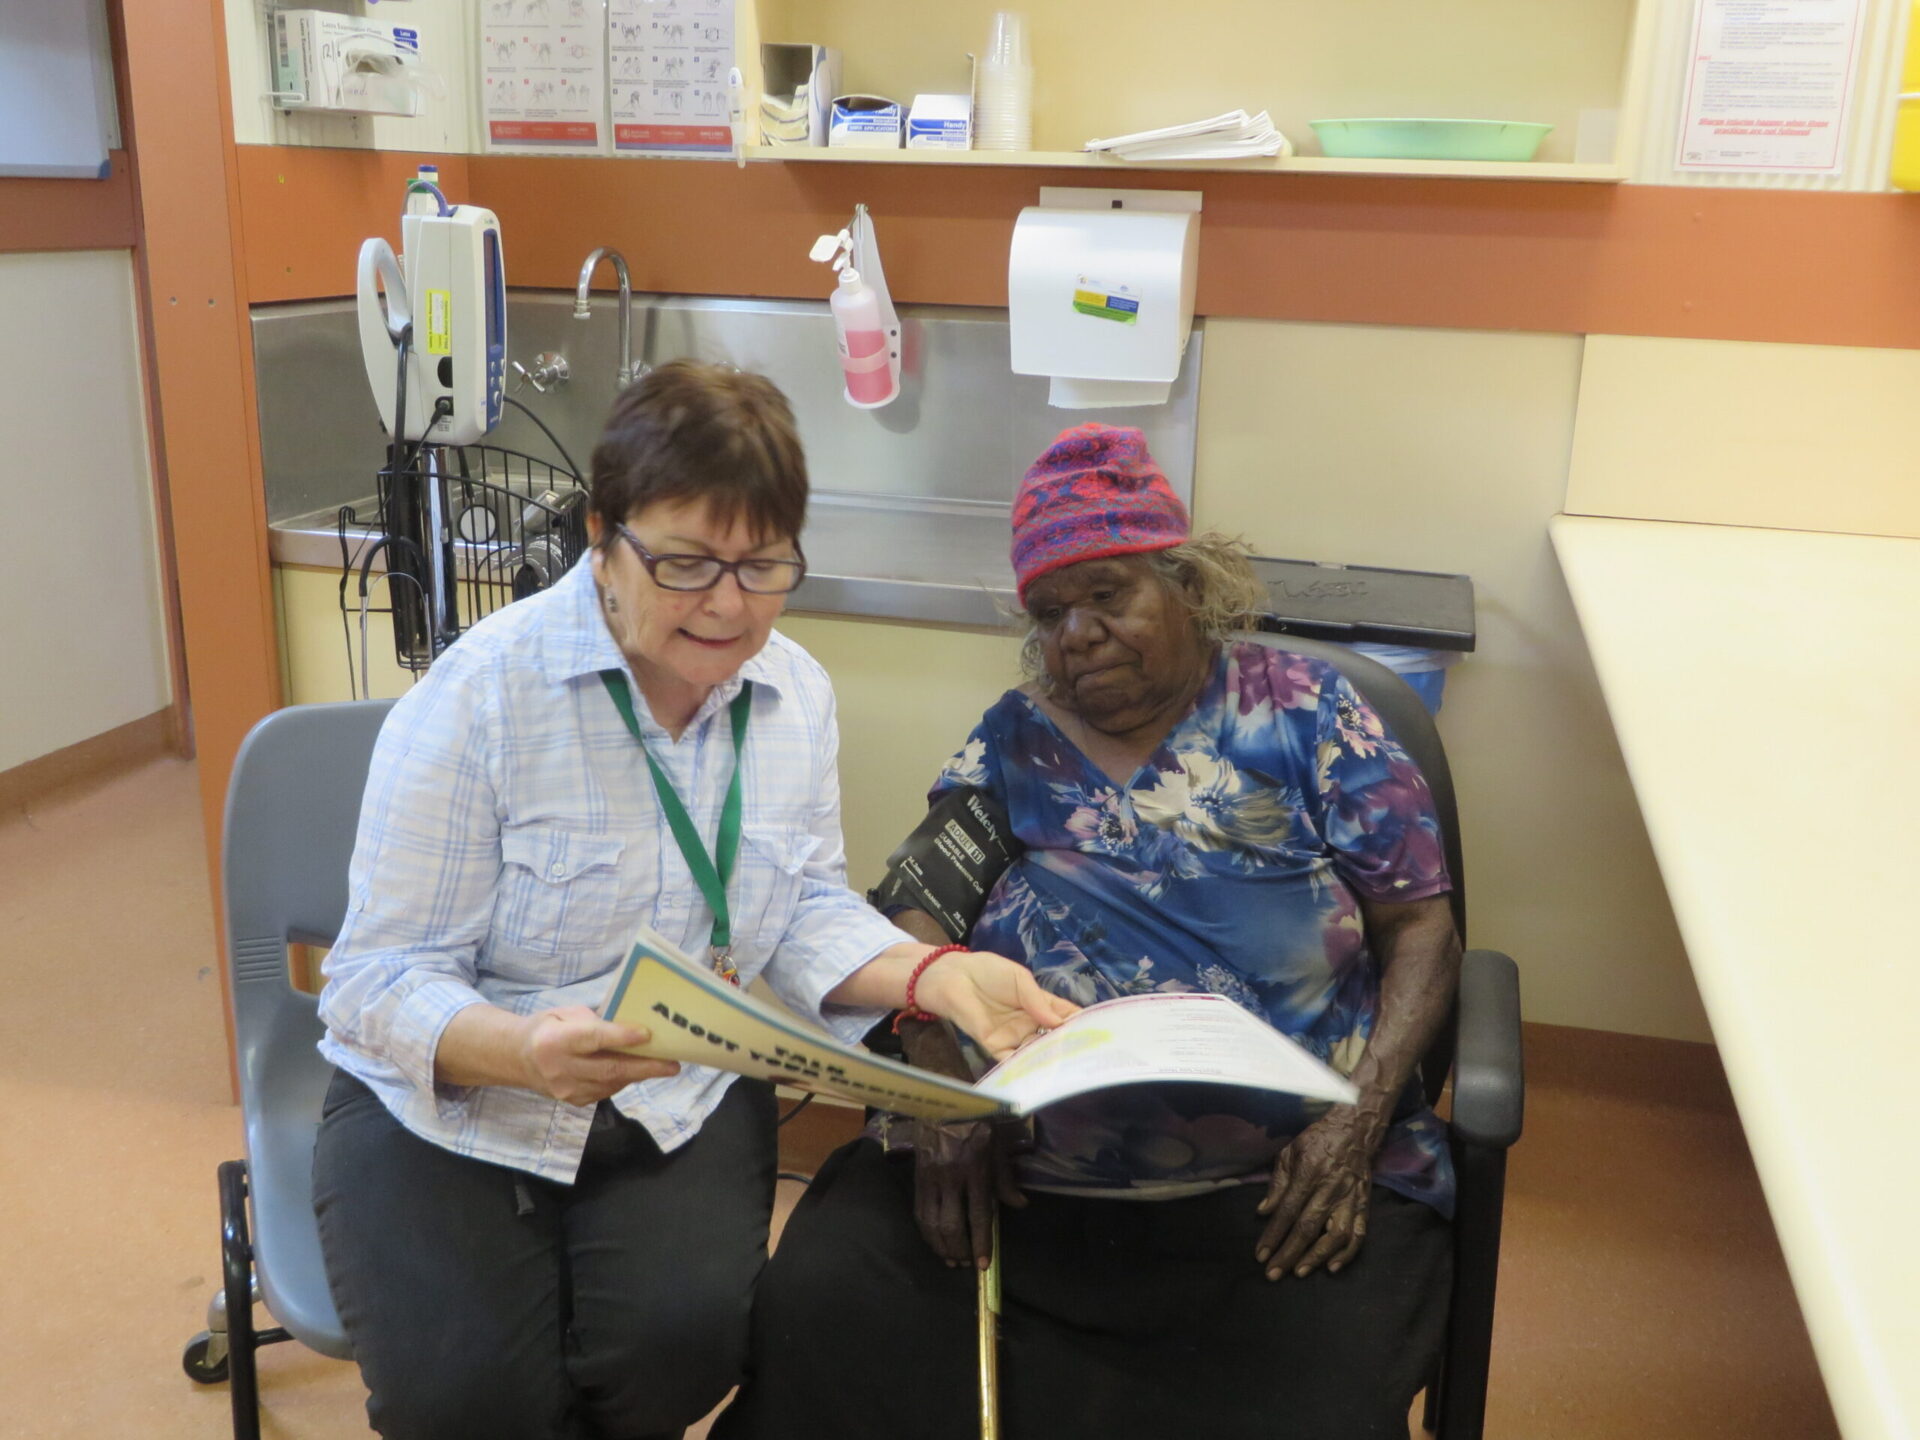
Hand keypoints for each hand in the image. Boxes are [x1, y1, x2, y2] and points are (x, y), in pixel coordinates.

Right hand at [517, 1005, 680, 1105]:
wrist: (517, 1059)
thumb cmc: (547, 1028)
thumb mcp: (565, 1013)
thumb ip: (594, 1021)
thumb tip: (629, 1028)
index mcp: (554, 1040)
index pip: (592, 1039)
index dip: (621, 1037)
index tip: (647, 1034)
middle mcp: (560, 1069)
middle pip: (608, 1069)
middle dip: (645, 1067)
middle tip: (672, 1064)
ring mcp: (566, 1090)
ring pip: (611, 1084)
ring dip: (639, 1074)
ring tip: (663, 1065)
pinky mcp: (574, 1102)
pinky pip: (606, 1091)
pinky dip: (624, 1080)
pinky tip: (636, 1070)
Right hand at [911, 1118, 1027, 1268]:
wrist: (943, 1100)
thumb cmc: (977, 1120)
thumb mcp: (998, 1146)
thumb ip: (1006, 1179)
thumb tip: (1020, 1205)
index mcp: (975, 1169)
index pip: (978, 1215)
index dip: (980, 1243)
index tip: (982, 1265)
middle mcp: (951, 1176)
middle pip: (951, 1225)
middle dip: (958, 1250)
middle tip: (965, 1264)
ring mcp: (930, 1177)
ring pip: (930, 1222)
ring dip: (940, 1246)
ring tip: (950, 1259)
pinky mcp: (917, 1176)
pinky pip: (919, 1211)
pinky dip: (926, 1231)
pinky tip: (934, 1240)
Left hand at [914, 952, 1078, 1058]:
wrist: (954, 977)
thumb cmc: (989, 972)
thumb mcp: (1019, 979)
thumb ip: (1037, 1000)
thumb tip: (1058, 1021)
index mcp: (1039, 1004)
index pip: (1064, 1016)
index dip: (1079, 1023)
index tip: (1098, 1032)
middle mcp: (1029, 1023)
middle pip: (1052, 1038)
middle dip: (1067, 1045)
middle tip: (1086, 1056)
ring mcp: (1013, 1036)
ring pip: (1035, 1052)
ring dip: (1048, 1058)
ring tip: (1066, 1066)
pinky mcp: (995, 1046)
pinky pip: (1012, 1060)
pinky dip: (1024, 1066)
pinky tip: (1037, 1070)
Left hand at [1254, 1109, 1381, 1280]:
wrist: (1355, 1131)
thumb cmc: (1317, 1141)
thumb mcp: (1290, 1152)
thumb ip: (1277, 1183)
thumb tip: (1263, 1212)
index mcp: (1308, 1174)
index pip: (1287, 1211)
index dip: (1273, 1235)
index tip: (1261, 1256)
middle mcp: (1330, 1189)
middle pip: (1308, 1228)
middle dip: (1288, 1254)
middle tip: (1273, 1275)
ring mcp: (1349, 1199)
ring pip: (1335, 1235)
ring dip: (1317, 1257)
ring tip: (1299, 1272)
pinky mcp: (1364, 1205)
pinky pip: (1359, 1234)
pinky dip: (1347, 1254)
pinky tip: (1332, 1267)